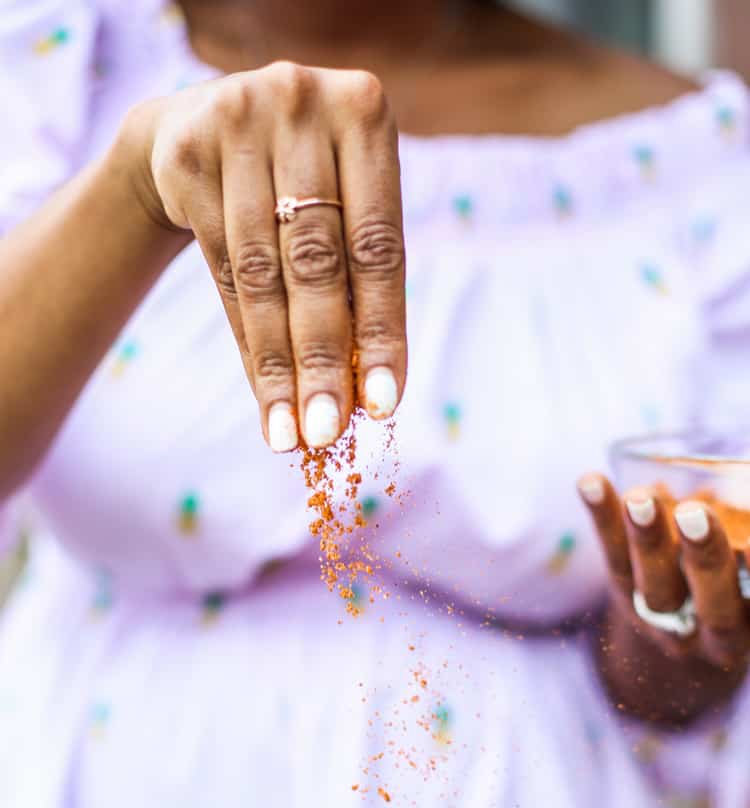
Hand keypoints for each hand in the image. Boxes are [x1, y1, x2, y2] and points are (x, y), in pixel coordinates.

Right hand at [124, 63, 405, 449]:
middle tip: (328, 434)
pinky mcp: (185, 153)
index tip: (384, 404)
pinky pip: (222, 269)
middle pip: (317, 262)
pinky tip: (262, 395)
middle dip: (325, 360)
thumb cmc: (296, 181)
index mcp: (363, 114)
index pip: (378, 247)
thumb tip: (372, 396)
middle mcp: (301, 103)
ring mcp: (237, 122)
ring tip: (291, 434)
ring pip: (263, 274)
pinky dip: (247, 342)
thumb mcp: (340, 203)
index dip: (383, 330)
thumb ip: (359, 277)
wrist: (195, 127)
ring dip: (280, 367)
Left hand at [578, 474, 749, 724]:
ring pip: (651, 584)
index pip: (749, 606)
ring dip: (645, 536)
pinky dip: (604, 517)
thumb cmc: (740, 588)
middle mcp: (708, 635)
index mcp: (746, 631)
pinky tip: (591, 482)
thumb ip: (744, 547)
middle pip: (709, 606)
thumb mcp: (742, 583)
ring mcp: (660, 619)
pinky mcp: (625, 594)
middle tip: (694, 514)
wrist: (690, 633)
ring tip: (639, 497)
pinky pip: (615, 558)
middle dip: (703, 558)